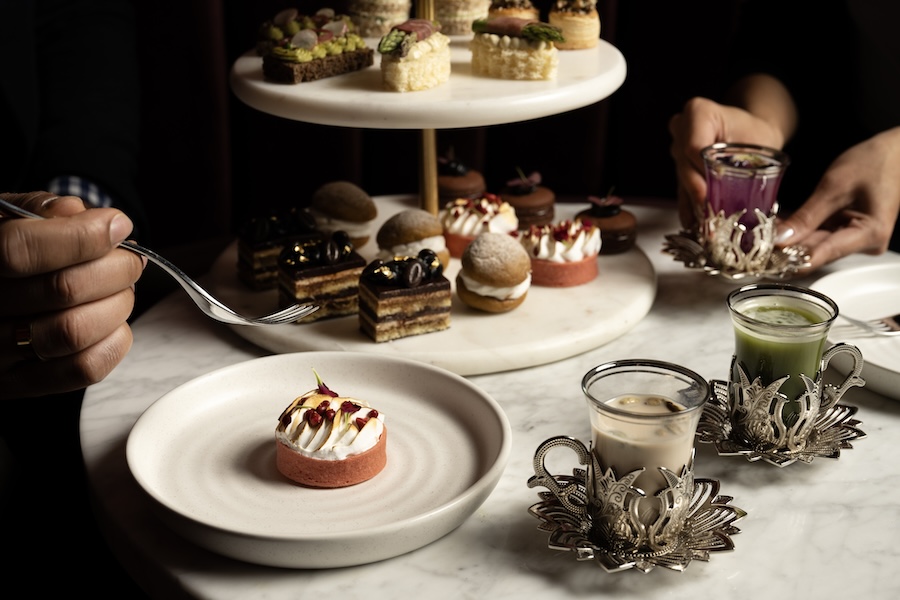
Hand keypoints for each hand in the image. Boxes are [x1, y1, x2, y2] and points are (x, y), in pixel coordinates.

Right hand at [0, 191, 145, 398]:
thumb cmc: (3, 249)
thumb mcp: (4, 217)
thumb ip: (36, 210)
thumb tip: (74, 214)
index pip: (20, 249)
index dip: (82, 236)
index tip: (117, 225)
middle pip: (61, 290)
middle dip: (115, 269)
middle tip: (129, 260)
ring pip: (74, 332)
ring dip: (118, 305)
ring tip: (122, 289)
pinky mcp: (19, 384)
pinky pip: (81, 370)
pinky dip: (114, 342)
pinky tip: (114, 322)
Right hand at [668, 96, 786, 228]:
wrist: (751, 134)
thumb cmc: (756, 134)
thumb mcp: (757, 143)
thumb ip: (744, 166)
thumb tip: (739, 201)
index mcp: (698, 113)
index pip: (692, 146)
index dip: (701, 172)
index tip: (709, 194)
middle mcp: (681, 129)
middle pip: (684, 166)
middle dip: (697, 194)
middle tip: (708, 217)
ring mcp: (677, 149)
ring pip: (681, 181)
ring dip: (694, 205)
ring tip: (704, 227)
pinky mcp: (679, 169)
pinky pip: (681, 189)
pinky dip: (690, 208)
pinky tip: (695, 225)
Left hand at [775, 127, 899, 271]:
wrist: (893, 152)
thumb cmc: (873, 163)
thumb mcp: (834, 187)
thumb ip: (807, 216)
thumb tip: (780, 238)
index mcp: (869, 234)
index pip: (823, 254)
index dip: (791, 260)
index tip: (765, 263)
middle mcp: (865, 243)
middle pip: (818, 251)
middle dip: (787, 248)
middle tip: (755, 246)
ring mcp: (856, 239)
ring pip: (816, 244)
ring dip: (791, 239)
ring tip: (762, 234)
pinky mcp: (848, 232)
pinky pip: (819, 235)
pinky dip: (800, 231)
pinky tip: (778, 227)